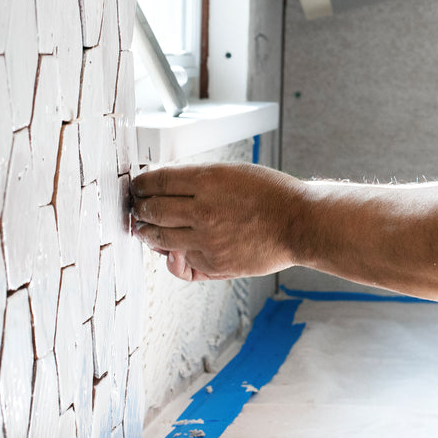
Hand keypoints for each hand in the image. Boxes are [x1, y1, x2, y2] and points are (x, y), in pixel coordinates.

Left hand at [131, 163, 304, 281]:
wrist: (300, 224)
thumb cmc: (270, 195)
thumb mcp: (232, 173)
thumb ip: (197, 182)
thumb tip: (165, 189)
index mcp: (208, 182)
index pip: (157, 181)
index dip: (141, 184)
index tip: (137, 186)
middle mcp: (203, 211)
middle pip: (151, 210)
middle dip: (139, 208)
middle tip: (137, 207)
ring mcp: (207, 241)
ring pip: (159, 238)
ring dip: (148, 233)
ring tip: (147, 228)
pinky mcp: (215, 264)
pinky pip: (181, 262)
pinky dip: (173, 254)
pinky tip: (173, 247)